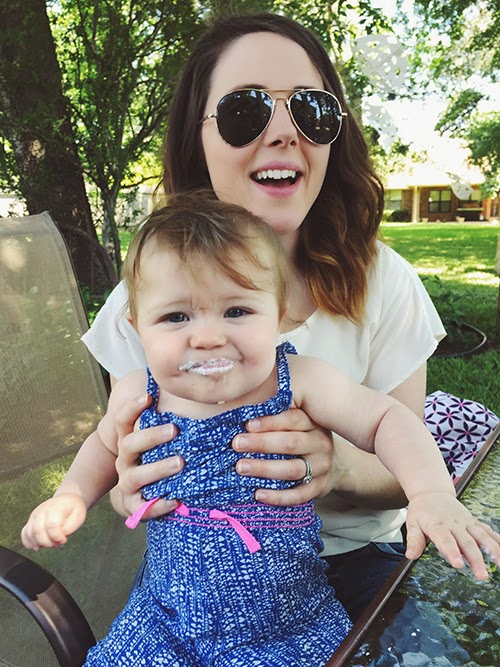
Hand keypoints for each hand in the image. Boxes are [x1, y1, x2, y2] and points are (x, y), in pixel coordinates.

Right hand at [21, 494, 86, 549]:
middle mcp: (42, 510)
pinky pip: (24, 533)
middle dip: (48, 542)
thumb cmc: (73, 509)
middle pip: (38, 530)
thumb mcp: (78, 517)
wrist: (67, 500)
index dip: (57, 537)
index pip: (52, 525)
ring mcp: (35, 515)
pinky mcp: (31, 520)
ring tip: (50, 544)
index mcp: (56, 507)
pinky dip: (28, 542)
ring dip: (39, 543)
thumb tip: (57, 539)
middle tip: (57, 544)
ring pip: (29, 533)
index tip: (64, 540)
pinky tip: (37, 546)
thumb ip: (68, 529)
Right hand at [111, 393, 183, 519]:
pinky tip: (177, 500)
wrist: (138, 495)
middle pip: (129, 444)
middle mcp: (125, 460)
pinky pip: (143, 507)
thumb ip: (168, 421)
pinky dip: (159, 505)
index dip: (132, 407)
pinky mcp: (133, 505)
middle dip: (151, 436)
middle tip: (174, 430)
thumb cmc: (155, 458)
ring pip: (136, 476)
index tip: (148, 396)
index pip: (123, 420)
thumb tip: (190, 395)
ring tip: (180, 463)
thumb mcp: (157, 441)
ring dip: (158, 468)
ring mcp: (127, 482)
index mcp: (129, 440)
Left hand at [232, 408, 333, 505]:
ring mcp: (321, 467)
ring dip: (264, 469)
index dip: (270, 421)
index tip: (248, 424)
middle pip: (291, 443)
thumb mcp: (299, 424)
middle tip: (237, 444)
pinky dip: (277, 496)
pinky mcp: (319, 488)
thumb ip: (277, 417)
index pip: (293, 419)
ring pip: (292, 469)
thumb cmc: (305, 438)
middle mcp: (320, 443)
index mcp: (314, 423)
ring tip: (241, 467)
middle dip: (261, 443)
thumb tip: (240, 412)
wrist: (337, 465)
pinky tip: (258, 494)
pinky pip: (298, 495)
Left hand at [405, 492, 499, 579]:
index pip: (445, 540)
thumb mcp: (412, 523)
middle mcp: (454, 524)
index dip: (452, 552)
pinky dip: (498, 540)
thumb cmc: (421, 511)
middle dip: (476, 559)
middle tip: (482, 575)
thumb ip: (414, 539)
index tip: (459, 564)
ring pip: (482, 536)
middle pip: (467, 542)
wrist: (432, 492)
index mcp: (438, 525)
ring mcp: (466, 522)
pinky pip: (488, 530)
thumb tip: (410, 555)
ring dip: (493, 550)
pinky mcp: (474, 522)